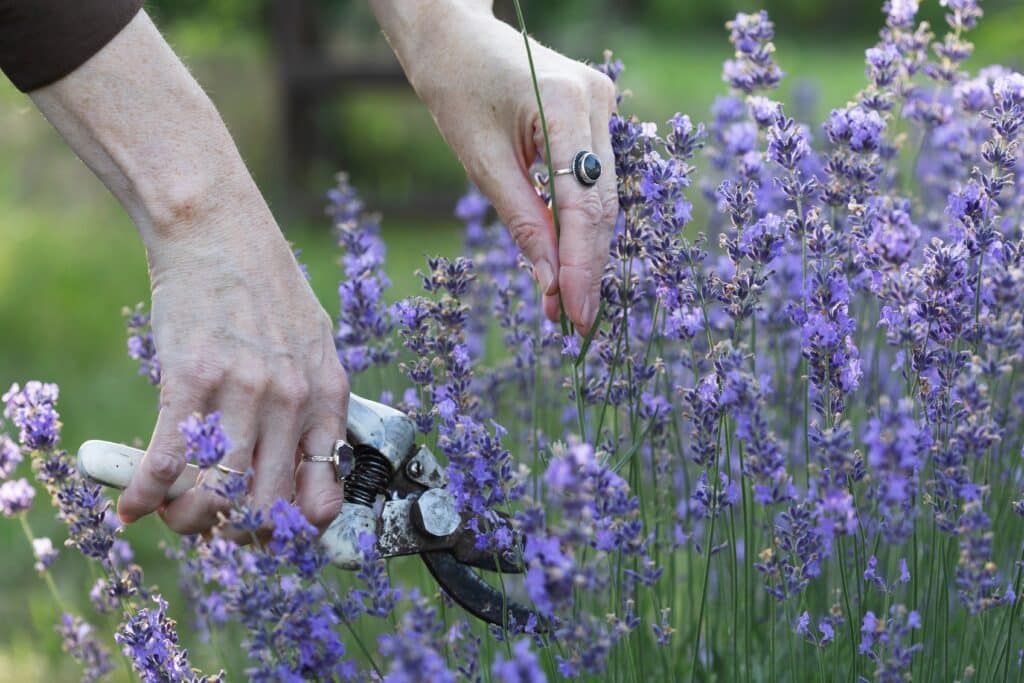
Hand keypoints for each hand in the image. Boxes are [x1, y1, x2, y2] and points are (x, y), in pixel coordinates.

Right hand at [26, 11, 347, 534]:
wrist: (219, 230)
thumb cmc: (267, 289)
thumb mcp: (315, 346)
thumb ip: (317, 406)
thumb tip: (313, 471)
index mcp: (328, 397)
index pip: (322, 495)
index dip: (292, 529)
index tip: (267, 529)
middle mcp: (292, 402)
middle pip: (266, 508)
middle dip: (235, 534)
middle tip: (215, 526)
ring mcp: (242, 393)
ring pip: (217, 496)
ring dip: (188, 521)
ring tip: (173, 515)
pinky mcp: (190, 379)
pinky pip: (168, 462)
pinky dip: (144, 495)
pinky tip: (132, 505)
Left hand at [374, 2, 618, 333]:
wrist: (454, 34)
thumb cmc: (455, 86)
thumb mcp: (480, 161)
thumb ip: (522, 221)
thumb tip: (549, 283)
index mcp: (567, 103)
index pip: (585, 203)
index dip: (582, 266)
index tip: (575, 315)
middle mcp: (599, 101)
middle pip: (603, 205)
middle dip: (587, 268)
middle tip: (573, 322)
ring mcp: (604, 104)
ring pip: (603, 198)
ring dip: (584, 253)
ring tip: (563, 304)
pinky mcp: (596, 115)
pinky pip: (593, 182)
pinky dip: (578, 224)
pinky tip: (564, 263)